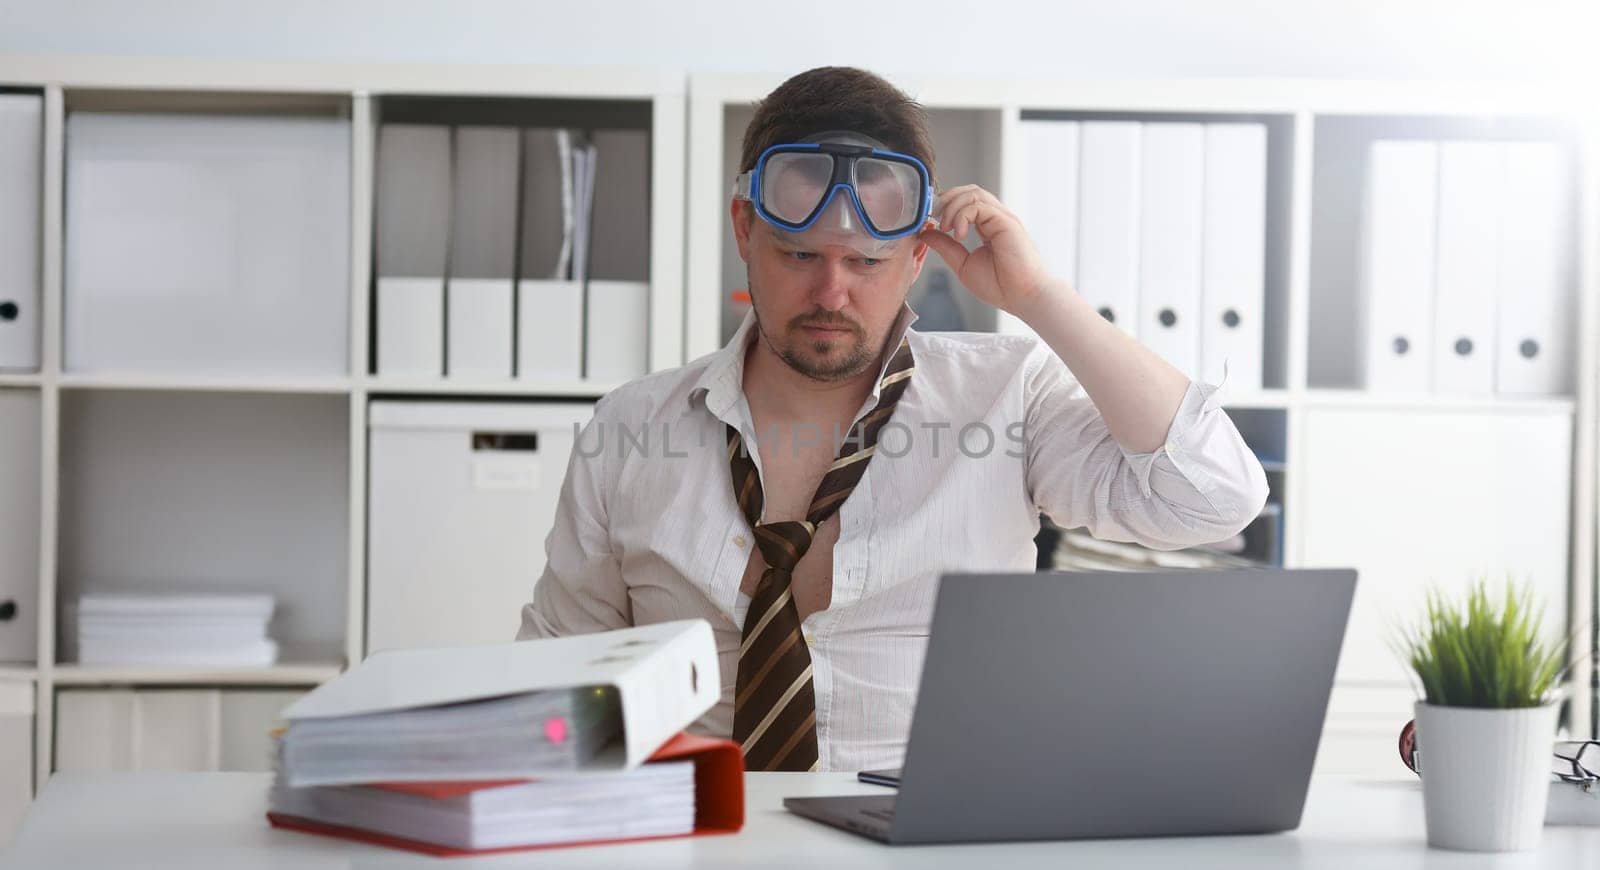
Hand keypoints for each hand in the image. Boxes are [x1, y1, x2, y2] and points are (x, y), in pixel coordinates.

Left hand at [918, 184, 1059, 318]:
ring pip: (973, 193)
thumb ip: (946, 247)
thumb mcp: (963, 265)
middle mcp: (996, 218)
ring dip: (952, 206)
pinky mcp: (1006, 221)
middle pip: (968, 191)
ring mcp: (1002, 218)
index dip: (945, 207)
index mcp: (988, 226)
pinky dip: (962, 216)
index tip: (931, 222)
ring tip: (946, 227)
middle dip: (946, 200)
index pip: (965, 202)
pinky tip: (958, 235)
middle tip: (934, 219)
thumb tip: (926, 233)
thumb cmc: (1001, 286)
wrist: (1024, 297)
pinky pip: (978, 206)